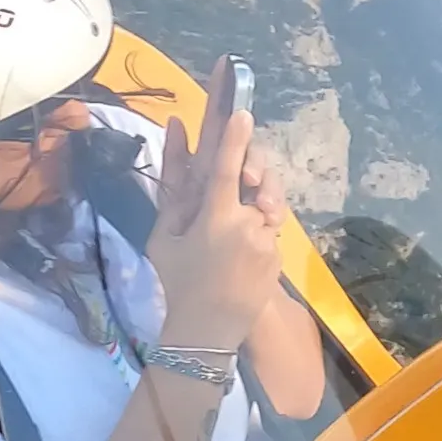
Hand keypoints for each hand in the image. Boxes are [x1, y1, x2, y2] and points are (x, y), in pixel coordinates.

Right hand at [147, 105, 283, 349]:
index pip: (227, 168)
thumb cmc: (177, 280)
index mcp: (215, 218)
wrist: (209, 329)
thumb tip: (176, 130)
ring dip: (257, 197)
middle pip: (258, 178)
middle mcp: (246, 225)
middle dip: (254, 167)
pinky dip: (258, 226)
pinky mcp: (278, 254)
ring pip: (269, 200)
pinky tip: (240, 248)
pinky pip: (271, 226)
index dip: (235, 138)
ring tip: (237, 217)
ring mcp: (267, 240)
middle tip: (245, 174)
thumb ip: (173, 181)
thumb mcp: (162, 233)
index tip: (243, 111)